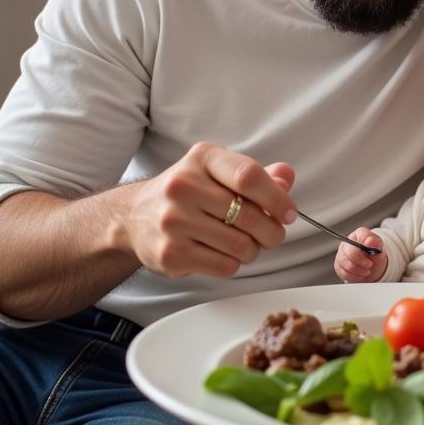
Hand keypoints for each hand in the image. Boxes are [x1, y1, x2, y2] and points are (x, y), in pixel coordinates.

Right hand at [117, 141, 296, 278]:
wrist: (134, 217)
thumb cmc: (188, 193)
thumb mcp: (219, 173)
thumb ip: (256, 174)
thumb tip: (286, 176)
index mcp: (203, 158)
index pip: (249, 176)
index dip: (277, 198)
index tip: (289, 213)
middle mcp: (183, 185)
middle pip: (250, 215)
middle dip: (272, 231)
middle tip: (272, 235)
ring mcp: (173, 220)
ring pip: (241, 245)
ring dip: (254, 250)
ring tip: (246, 244)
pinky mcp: (170, 253)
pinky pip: (225, 265)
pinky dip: (234, 264)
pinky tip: (224, 254)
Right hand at [334, 228, 385, 282]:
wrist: (373, 262)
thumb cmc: (375, 253)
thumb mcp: (380, 248)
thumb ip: (376, 244)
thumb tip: (370, 241)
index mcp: (359, 234)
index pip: (355, 244)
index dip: (363, 256)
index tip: (371, 262)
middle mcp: (347, 242)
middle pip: (349, 255)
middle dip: (362, 265)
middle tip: (369, 266)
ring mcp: (341, 253)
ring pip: (346, 266)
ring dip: (359, 272)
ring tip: (366, 271)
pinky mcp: (338, 265)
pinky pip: (343, 273)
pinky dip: (354, 277)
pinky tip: (360, 274)